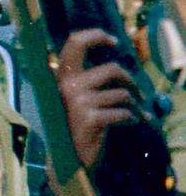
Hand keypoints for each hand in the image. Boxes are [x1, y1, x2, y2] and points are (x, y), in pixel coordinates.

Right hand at [55, 29, 142, 167]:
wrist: (68, 159)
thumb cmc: (74, 125)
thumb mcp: (72, 97)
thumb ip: (83, 79)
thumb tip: (112, 62)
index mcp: (60, 76)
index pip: (75, 42)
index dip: (97, 36)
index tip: (114, 41)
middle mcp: (67, 85)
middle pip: (111, 69)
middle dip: (129, 79)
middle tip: (135, 89)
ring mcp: (79, 102)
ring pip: (122, 94)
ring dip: (133, 105)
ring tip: (132, 113)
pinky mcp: (91, 119)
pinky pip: (124, 112)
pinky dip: (132, 118)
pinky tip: (130, 123)